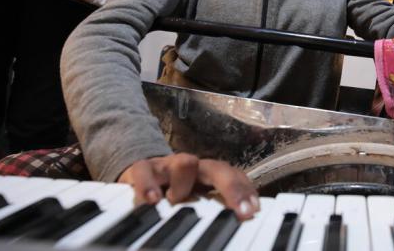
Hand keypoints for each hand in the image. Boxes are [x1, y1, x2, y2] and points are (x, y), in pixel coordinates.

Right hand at [117, 153, 259, 219]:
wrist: (140, 174)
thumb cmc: (173, 192)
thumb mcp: (194, 203)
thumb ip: (213, 211)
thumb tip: (235, 230)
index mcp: (209, 175)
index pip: (234, 177)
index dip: (245, 191)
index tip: (253, 211)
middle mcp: (194, 167)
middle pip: (218, 169)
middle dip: (233, 188)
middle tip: (242, 210)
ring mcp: (169, 165)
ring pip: (185, 163)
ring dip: (184, 183)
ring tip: (177, 201)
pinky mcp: (144, 168)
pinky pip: (145, 170)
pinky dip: (148, 184)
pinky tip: (151, 199)